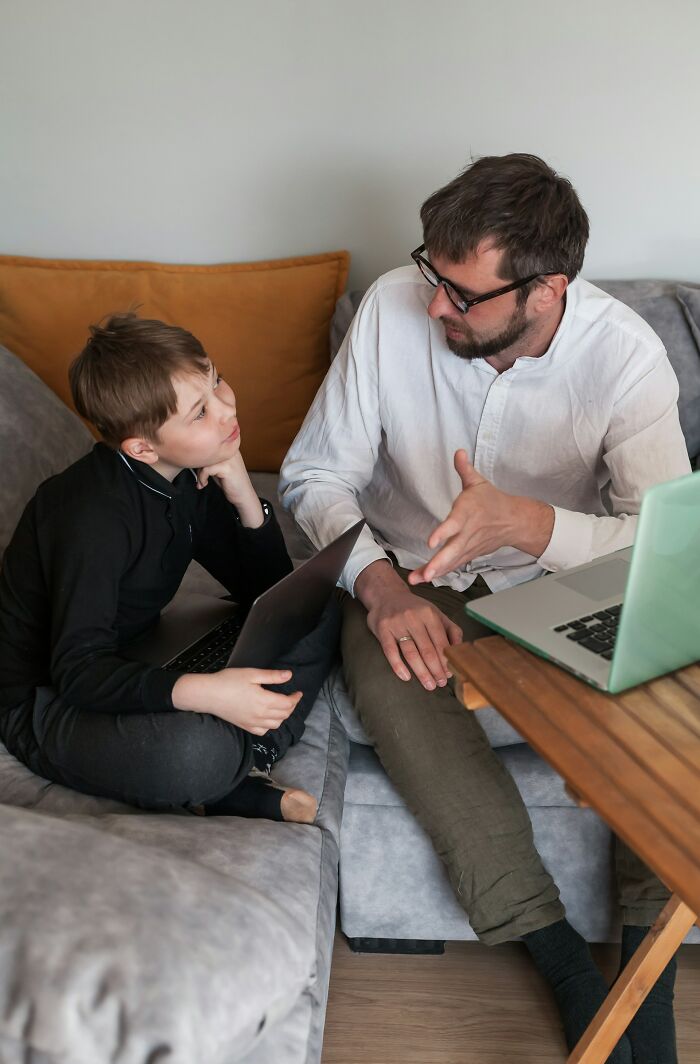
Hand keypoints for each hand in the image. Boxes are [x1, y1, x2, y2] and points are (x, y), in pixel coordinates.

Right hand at [172, 668, 301, 733]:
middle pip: (284, 715)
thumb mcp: (252, 674)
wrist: (208, 694)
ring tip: (283, 707)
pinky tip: (268, 718)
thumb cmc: (228, 681)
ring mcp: (252, 722)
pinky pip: (262, 731)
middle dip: (291, 706)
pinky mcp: (244, 726)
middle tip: (292, 698)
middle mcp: (260, 715)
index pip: (287, 704)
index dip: (296, 698)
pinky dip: (270, 726)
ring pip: (275, 724)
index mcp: (264, 701)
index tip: (298, 692)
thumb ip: (272, 676)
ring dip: (283, 716)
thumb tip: (289, 675)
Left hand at [197, 451, 263, 527]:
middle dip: (198, 466)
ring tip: (202, 481)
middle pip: (205, 451)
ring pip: (204, 460)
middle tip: (199, 477)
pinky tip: (205, 484)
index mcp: (229, 446)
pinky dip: (202, 478)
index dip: (200, 458)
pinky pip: (206, 469)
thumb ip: (209, 458)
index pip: (207, 445)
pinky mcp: (227, 467)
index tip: (198, 469)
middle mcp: (230, 449)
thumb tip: (192, 455)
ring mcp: (229, 458)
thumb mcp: (218, 466)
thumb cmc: (230, 482)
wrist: (243, 495)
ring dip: (199, 473)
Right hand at [354, 561, 462, 689]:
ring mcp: (397, 623)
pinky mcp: (382, 629)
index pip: (440, 642)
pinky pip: (390, 651)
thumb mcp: (435, 613)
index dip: (446, 661)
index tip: (449, 675)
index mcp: (429, 614)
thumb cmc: (415, 608)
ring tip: (428, 684)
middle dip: (435, 670)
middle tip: (440, 684)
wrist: (386, 594)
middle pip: (427, 650)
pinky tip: (406, 677)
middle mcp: (413, 618)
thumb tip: (459, 650)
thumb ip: (451, 629)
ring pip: (410, 653)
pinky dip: (398, 666)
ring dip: (421, 672)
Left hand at [408, 450, 553, 583]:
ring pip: (452, 561)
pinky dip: (441, 572)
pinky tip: (424, 578)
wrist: (515, 521)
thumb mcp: (479, 482)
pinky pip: (454, 565)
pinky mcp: (469, 554)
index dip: (443, 533)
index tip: (431, 542)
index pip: (455, 525)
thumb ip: (465, 469)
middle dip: (439, 563)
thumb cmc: (492, 501)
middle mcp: (468, 532)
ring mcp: (469, 546)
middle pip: (454, 550)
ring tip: (419, 579)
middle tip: (426, 574)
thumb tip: (458, 452)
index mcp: (468, 513)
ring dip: (436, 571)